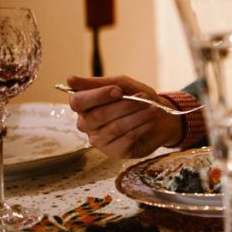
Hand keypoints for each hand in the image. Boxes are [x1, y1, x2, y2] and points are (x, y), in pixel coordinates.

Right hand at [65, 75, 184, 158]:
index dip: (98, 95)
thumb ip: (99, 83)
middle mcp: (86, 124)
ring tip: (152, 108)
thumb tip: (70, 80)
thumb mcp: (122, 84)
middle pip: (99, 115)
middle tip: (144, 98)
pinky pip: (126, 139)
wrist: (161, 116)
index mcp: (84, 105)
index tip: (118, 90)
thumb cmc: (138, 98)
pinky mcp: (114, 152)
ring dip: (137, 115)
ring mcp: (99, 140)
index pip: (78, 101)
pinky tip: (150, 121)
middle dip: (125, 105)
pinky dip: (142, 127)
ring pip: (115, 127)